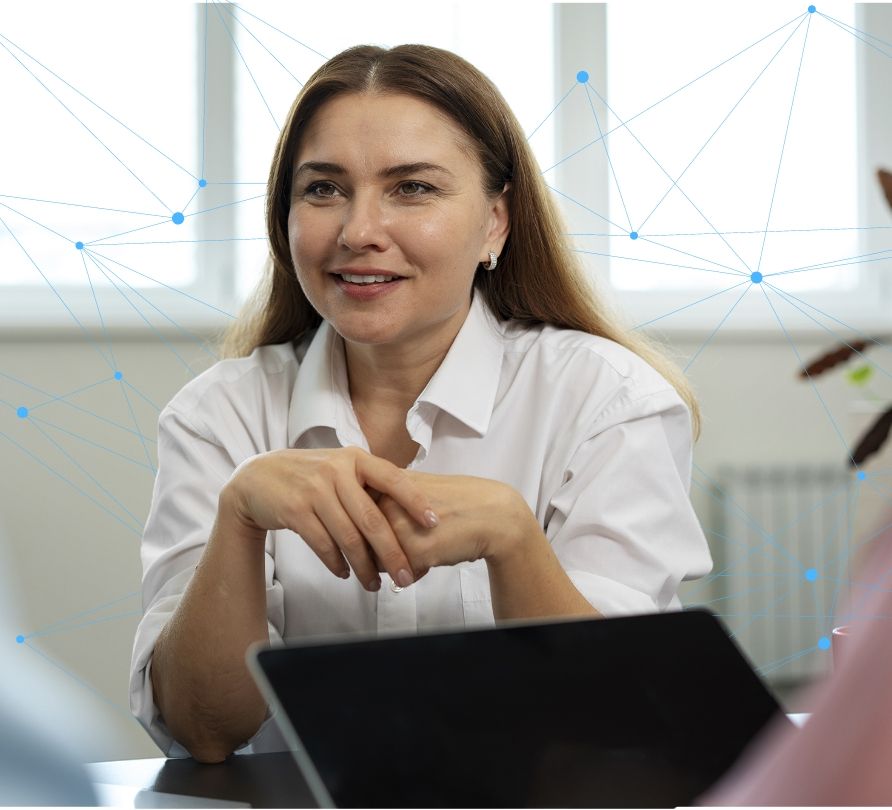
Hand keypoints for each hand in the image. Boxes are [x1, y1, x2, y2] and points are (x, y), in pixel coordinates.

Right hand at [221, 447, 437, 590]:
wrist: (257, 478)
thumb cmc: (310, 476)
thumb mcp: (340, 467)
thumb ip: (369, 481)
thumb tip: (413, 508)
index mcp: (355, 458)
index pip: (393, 479)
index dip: (415, 501)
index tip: (434, 522)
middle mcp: (336, 471)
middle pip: (372, 519)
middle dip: (392, 552)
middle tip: (406, 576)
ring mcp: (314, 490)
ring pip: (348, 537)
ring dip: (364, 567)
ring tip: (375, 584)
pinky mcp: (295, 510)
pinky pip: (323, 544)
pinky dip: (337, 563)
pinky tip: (345, 573)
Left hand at [373, 471, 520, 578]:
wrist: (493, 514)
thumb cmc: (457, 503)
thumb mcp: (414, 491)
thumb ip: (386, 503)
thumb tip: (359, 530)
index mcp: (385, 484)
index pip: (356, 519)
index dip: (373, 534)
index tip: (393, 533)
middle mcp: (388, 502)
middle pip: (364, 543)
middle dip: (384, 552)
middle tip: (415, 543)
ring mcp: (400, 526)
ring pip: (379, 562)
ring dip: (399, 564)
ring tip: (425, 550)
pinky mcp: (416, 550)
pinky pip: (401, 575)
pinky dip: (416, 573)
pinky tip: (434, 559)